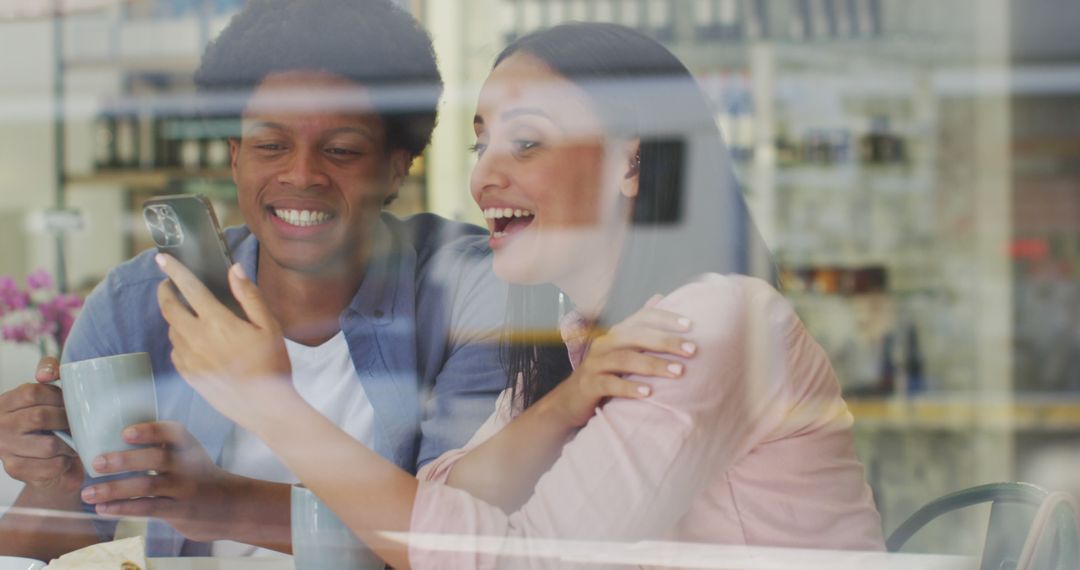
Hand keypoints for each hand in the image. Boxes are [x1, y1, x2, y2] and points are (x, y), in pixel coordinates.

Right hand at [0, 357, 82, 493]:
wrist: (38, 458)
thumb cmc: (46, 418)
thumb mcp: (46, 391)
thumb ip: (50, 369)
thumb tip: (46, 375)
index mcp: (5, 403)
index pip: (32, 392)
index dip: (58, 397)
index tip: (69, 403)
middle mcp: (0, 426)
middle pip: (40, 417)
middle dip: (66, 420)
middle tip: (77, 424)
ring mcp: (5, 449)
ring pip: (49, 445)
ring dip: (69, 443)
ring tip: (73, 441)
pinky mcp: (16, 469)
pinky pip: (52, 466)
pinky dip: (65, 461)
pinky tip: (64, 457)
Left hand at [80, 421, 244, 542]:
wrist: (228, 505)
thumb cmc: (196, 475)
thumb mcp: (189, 455)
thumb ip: (162, 446)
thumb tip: (109, 435)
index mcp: (189, 446)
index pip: (173, 432)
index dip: (150, 431)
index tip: (125, 433)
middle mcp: (189, 465)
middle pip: (157, 459)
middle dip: (124, 460)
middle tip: (96, 463)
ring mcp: (185, 489)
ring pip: (148, 486)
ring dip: (115, 489)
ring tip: (88, 493)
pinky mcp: (180, 511)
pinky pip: (148, 509)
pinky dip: (123, 508)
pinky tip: (102, 508)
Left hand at [156, 254, 297, 432]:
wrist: (265, 407)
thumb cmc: (272, 365)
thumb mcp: (269, 326)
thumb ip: (249, 295)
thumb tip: (234, 269)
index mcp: (217, 322)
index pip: (189, 288)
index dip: (174, 270)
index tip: (161, 258)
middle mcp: (197, 339)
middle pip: (168, 308)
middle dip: (165, 292)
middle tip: (168, 284)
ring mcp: (189, 359)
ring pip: (171, 330)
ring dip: (175, 317)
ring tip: (188, 314)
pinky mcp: (188, 376)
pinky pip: (175, 351)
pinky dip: (180, 340)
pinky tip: (194, 341)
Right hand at [544, 296, 695, 428]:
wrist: (572, 400)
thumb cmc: (606, 373)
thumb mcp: (623, 348)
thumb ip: (641, 327)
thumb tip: (660, 296)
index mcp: (617, 333)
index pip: (642, 317)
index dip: (666, 318)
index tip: (690, 325)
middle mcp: (605, 343)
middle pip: (636, 336)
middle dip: (665, 342)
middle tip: (691, 351)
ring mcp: (595, 363)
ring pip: (625, 359)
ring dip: (653, 365)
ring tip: (677, 372)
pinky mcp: (589, 384)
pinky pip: (610, 383)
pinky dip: (629, 387)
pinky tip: (648, 393)